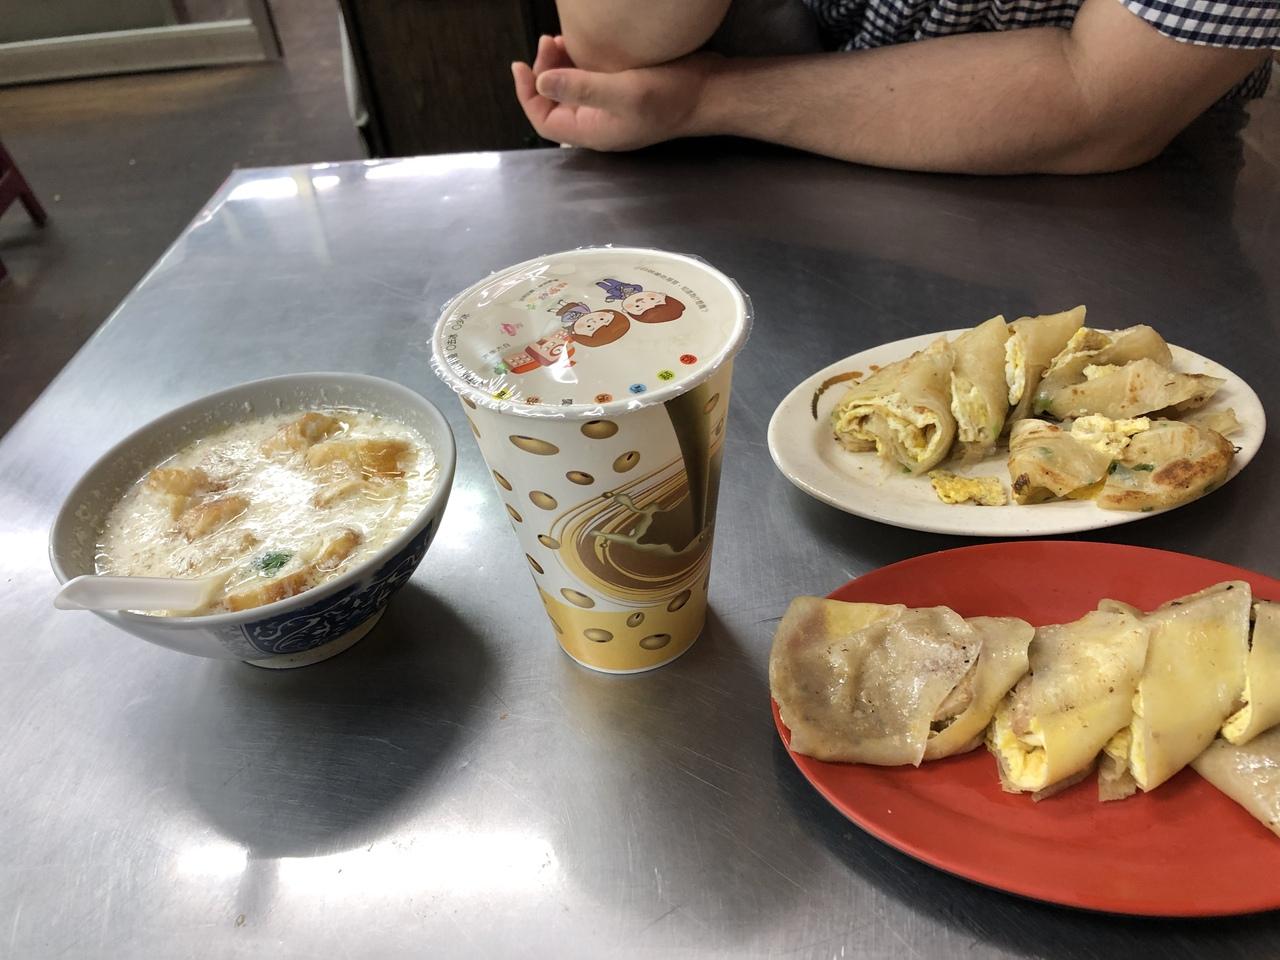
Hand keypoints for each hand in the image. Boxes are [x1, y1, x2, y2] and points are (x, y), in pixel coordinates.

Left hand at [512, 35, 717, 150]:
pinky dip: (579, 62)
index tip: (521, 64)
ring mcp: (609, 109)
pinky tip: (582, 44)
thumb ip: (581, 88)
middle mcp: (597, 123)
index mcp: (592, 131)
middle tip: (548, 42)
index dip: (526, 94)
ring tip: (560, 40)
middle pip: (554, 102)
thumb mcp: (623, 91)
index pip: (543, 119)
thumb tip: (540, 81)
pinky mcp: (622, 93)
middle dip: (544, 72)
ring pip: (571, 89)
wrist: (710, 93)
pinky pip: (590, 80)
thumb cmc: (670, 96)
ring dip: (560, 65)